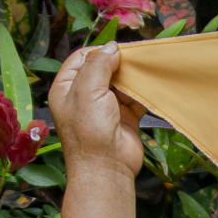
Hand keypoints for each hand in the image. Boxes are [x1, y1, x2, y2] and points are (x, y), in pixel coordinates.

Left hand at [48, 44, 144, 179]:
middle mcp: (84, 96)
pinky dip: (142, 91)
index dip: (98, 51)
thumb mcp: (87, 90)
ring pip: (120, 82)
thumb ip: (98, 64)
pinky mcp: (124, 116)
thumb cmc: (89, 131)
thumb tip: (111, 48)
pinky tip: (150, 85)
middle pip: (103, 68)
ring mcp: (105, 106)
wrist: (106, 168)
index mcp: (66, 88)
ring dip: (132, 76)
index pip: (80, 58)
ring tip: (144, 69)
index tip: (116, 50)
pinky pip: (134, 97)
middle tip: (134, 57)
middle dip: (118, 62)